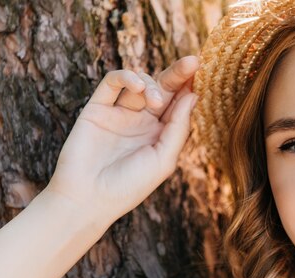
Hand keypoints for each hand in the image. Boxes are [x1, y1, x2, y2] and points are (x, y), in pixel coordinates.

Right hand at [44, 55, 198, 224]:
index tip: (204, 73)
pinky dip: (126, 77)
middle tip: (193, 61)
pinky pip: (112, 83)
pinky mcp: (96, 109)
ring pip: (140, 82)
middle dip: (178, 74)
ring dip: (152, 84)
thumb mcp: (164, 159)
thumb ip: (178, 128)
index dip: (190, 88)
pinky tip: (137, 84)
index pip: (179, 104)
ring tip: (154, 101)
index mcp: (161, 134)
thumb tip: (194, 95)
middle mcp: (142, 122)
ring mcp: (119, 114)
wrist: (89, 199)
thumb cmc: (130, 186)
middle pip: (163, 89)